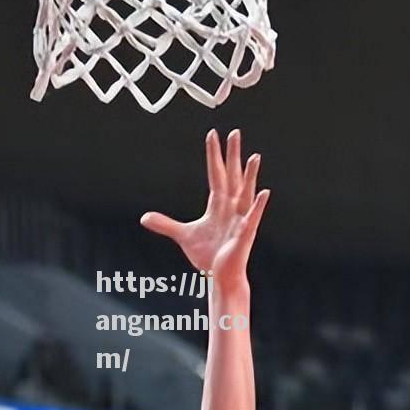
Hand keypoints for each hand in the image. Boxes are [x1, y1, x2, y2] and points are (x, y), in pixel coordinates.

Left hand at [141, 129, 269, 288]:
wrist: (220, 276)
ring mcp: (239, 219)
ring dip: (250, 176)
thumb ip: (165, 224)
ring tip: (254, 157)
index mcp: (218, 205)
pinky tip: (264, 192)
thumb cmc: (209, 255)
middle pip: (232, 176)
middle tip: (235, 133)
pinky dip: (258, 206)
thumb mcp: (183, 235)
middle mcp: (231, 208)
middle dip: (233, 155)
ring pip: (245, 193)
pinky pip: (252, 217)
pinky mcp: (244, 234)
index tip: (213, 136)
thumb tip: (144, 217)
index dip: (214, 156)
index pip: (216, 175)